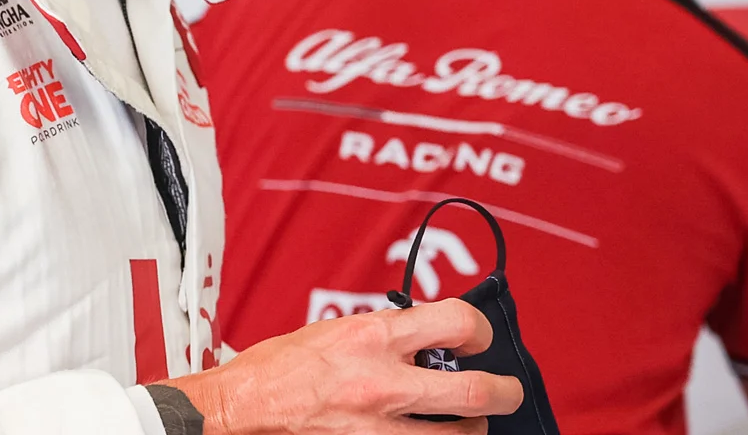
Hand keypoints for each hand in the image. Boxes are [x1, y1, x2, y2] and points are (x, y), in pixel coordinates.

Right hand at [163, 299, 521, 434]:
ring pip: (460, 434)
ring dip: (471, 427)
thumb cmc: (276, 369)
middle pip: (475, 391)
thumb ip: (380, 333)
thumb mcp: (332, 332)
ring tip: (467, 421)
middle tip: (505, 390)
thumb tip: (419, 334)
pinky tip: (427, 434)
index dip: (478, 330)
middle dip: (503, 391)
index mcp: (373, 337)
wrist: (241, 408)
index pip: (455, 322)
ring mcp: (380, 425)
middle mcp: (384, 381)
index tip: (476, 338)